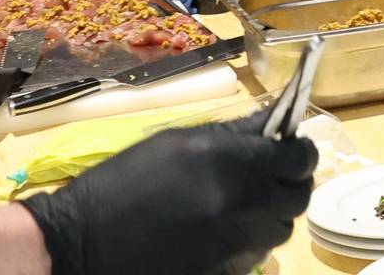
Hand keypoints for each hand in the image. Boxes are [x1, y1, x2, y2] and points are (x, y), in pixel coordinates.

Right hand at [15, 113, 315, 274]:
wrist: (83, 244)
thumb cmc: (122, 183)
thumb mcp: (174, 143)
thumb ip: (230, 135)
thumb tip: (270, 125)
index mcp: (231, 164)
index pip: (299, 158)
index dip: (298, 152)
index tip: (287, 148)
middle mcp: (243, 206)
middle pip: (297, 197)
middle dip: (288, 183)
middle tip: (266, 176)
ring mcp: (237, 246)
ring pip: (280, 229)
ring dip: (270, 213)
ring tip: (239, 204)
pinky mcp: (227, 273)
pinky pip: (256, 254)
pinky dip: (247, 240)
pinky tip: (219, 231)